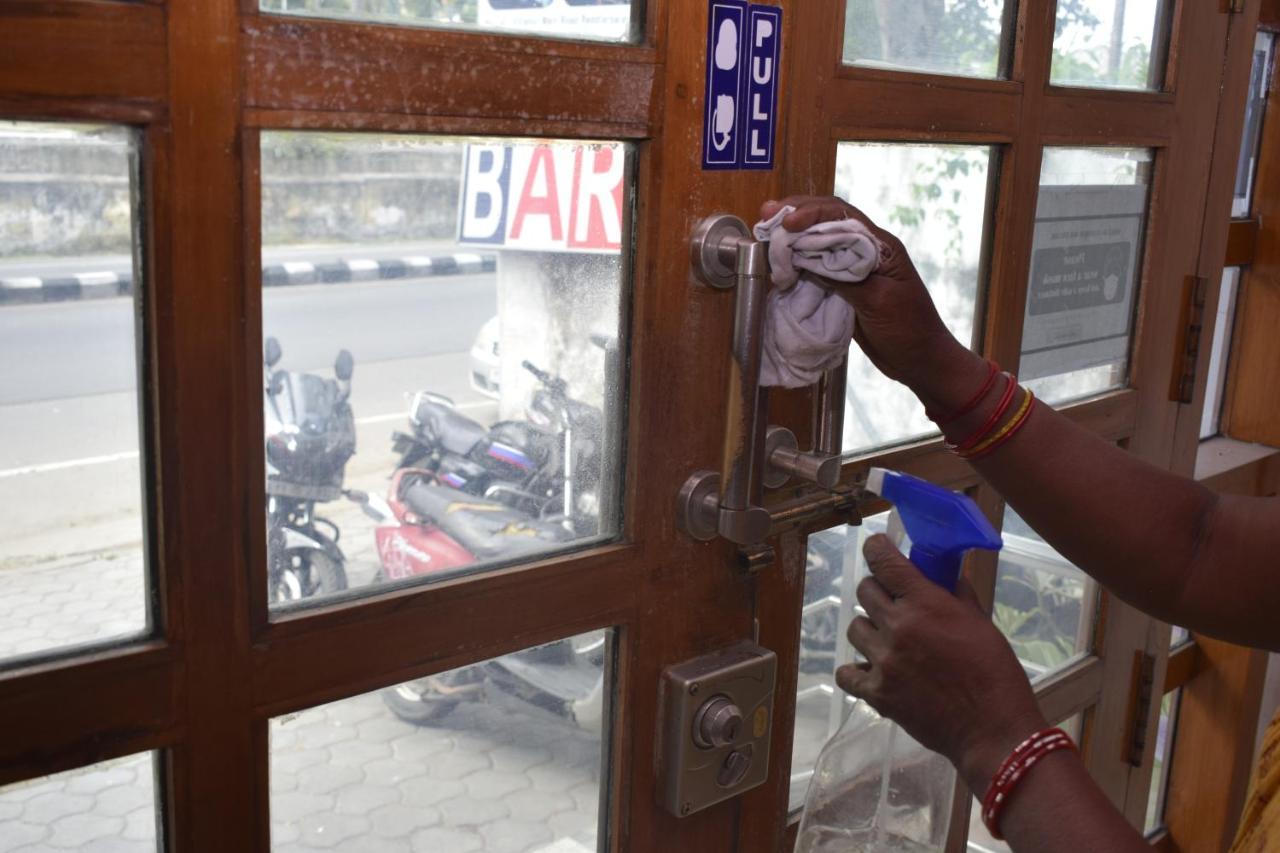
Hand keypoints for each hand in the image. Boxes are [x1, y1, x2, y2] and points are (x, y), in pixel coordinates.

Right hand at [759, 196, 986, 411]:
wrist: (921, 361)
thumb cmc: (909, 330)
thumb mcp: (877, 301)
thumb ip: (844, 277)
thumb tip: (806, 258)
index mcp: (881, 246)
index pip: (842, 216)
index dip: (811, 213)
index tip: (786, 222)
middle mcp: (867, 251)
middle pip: (829, 222)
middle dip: (797, 215)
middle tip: (766, 216)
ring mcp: (856, 270)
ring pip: (821, 243)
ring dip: (794, 238)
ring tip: (768, 236)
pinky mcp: (847, 288)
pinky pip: (819, 268)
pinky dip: (799, 263)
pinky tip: (782, 264)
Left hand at [836, 534, 1047, 790]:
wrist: (993, 729)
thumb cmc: (995, 673)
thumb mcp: (981, 624)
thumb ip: (957, 595)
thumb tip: (945, 575)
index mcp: (925, 603)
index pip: (883, 562)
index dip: (875, 549)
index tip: (876, 548)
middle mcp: (897, 626)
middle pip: (864, 591)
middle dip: (877, 591)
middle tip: (891, 602)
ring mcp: (883, 660)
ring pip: (854, 629)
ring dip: (869, 630)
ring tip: (887, 641)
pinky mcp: (876, 692)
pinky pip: (847, 673)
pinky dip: (855, 670)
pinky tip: (871, 670)